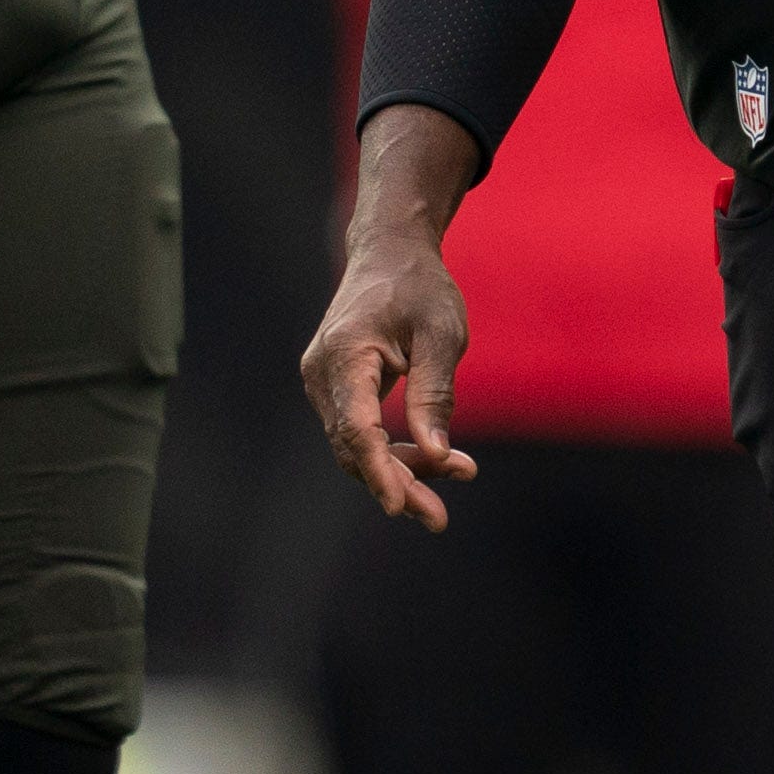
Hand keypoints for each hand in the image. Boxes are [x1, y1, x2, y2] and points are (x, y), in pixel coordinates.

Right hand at [297, 104, 490, 529]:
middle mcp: (322, 373)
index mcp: (345, 355)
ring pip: (355, 447)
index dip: (379, 471)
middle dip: (397, 485)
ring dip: (398, 472)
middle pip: (353, 448)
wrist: (389, 254)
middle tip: (439, 520)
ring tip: (451, 487)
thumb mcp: (442, 336)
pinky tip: (434, 461)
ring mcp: (323, 383)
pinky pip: (358, 434)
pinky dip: (391, 452)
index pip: (357, 428)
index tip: (401, 506)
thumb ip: (434, 395)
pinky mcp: (335, 390)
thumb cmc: (419, 288)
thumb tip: (434, 456)